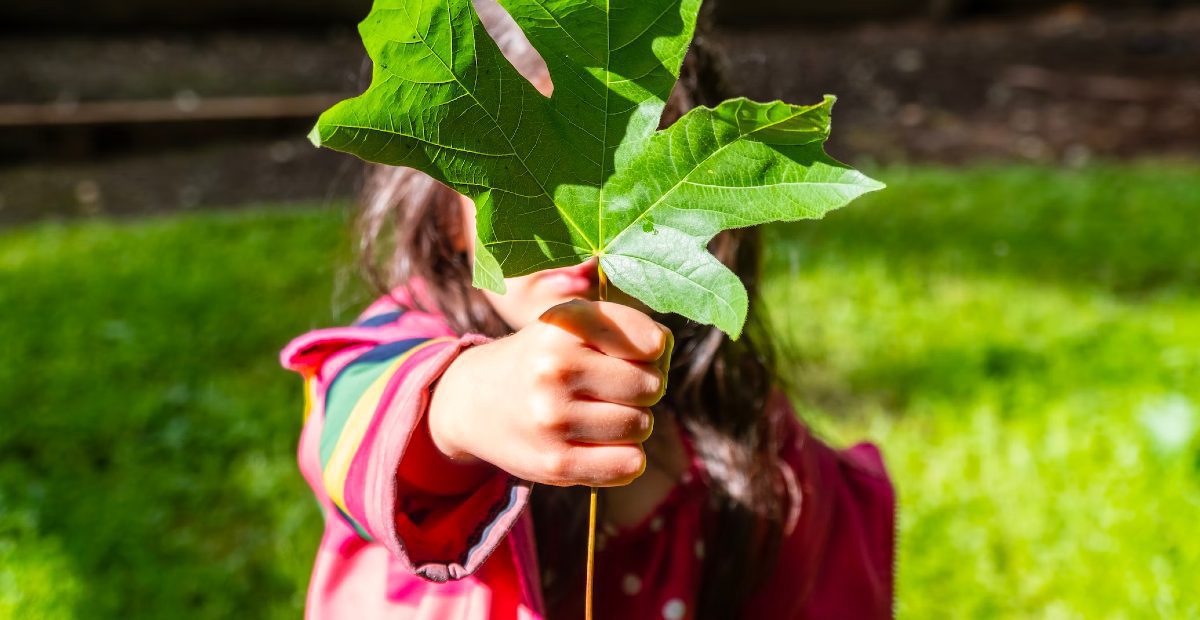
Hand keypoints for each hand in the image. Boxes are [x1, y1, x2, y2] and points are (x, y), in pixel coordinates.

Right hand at [428, 300, 672, 486]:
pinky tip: (602, 444)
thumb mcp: (573, 323)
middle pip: (651, 386)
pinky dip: (626, 457)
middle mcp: (555, 368)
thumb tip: (664, 349)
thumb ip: (627, 328)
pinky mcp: (556, 463)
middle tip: (613, 389)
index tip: (631, 354)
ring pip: (642, 425)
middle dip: (643, 388)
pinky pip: (629, 464)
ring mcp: (553, 418)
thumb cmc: (544, 358)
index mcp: (565, 324)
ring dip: (632, 423)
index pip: (651, 342)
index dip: (651, 350)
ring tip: (600, 414)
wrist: (474, 401)